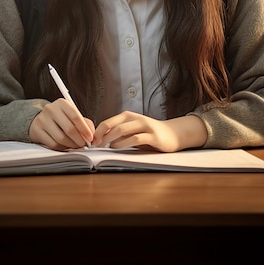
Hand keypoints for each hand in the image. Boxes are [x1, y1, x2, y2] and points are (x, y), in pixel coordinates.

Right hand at [29, 99, 94, 150]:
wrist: (42, 119)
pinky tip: (65, 146)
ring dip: (71, 145)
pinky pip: (53, 144)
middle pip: (69, 129)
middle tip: (84, 144)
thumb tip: (92, 135)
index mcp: (62, 103)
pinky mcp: (37, 131)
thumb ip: (85, 123)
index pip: (75, 116)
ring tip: (75, 146)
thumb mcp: (72, 115)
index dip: (84, 129)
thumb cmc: (61, 118)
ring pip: (61, 138)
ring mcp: (42, 120)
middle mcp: (51, 109)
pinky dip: (62, 148)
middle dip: (79, 140)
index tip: (90, 138)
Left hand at [92, 112, 206, 151]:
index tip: (91, 142)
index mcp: (127, 116)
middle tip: (95, 146)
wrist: (172, 134)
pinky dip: (124, 143)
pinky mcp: (152, 136)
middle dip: (101, 137)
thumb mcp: (133, 131)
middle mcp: (135, 118)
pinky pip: (135, 138)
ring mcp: (144, 126)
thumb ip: (119, 133)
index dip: (97, 132)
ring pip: (122, 130)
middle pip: (113, 125)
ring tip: (105, 147)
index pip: (108, 122)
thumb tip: (100, 140)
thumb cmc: (149, 134)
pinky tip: (118, 148)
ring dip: (111, 140)